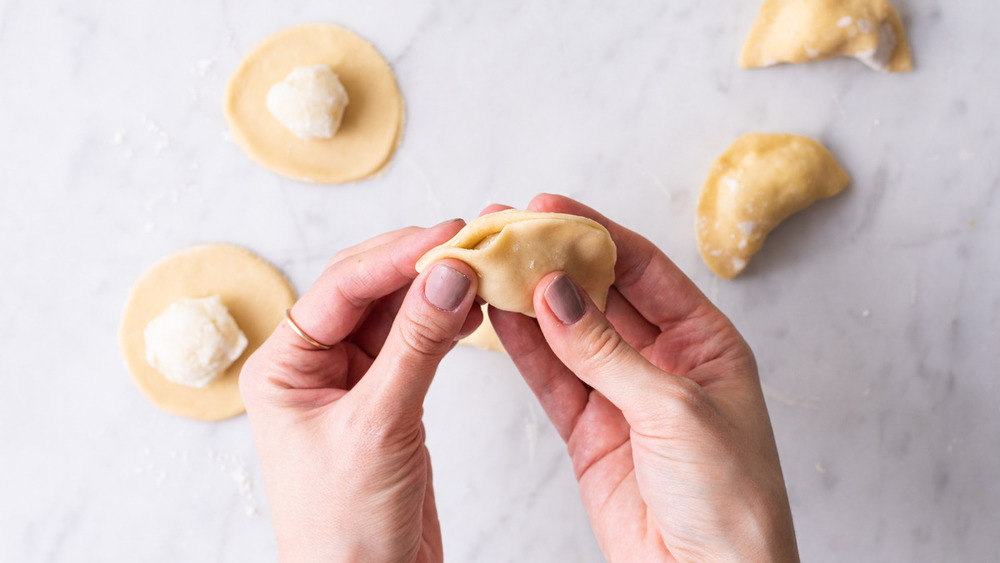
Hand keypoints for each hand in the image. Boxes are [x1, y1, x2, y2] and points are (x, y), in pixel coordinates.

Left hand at [240, 221, 479, 562]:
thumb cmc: (347, 526)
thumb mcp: (380, 426)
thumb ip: (416, 344)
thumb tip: (449, 273)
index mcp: (283, 367)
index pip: (340, 288)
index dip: (395, 255)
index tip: (449, 235)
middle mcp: (313, 367)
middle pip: (366, 291)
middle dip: (417, 265)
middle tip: (471, 243)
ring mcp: (351, 382)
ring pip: (394, 314)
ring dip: (435, 291)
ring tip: (480, 271)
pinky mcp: (387, 400)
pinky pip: (414, 344)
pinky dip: (444, 325)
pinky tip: (472, 311)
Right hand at [491, 195, 798, 561]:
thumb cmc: (730, 499)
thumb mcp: (674, 409)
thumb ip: (606, 350)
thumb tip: (557, 291)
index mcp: (706, 342)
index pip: (645, 269)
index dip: (597, 233)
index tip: (550, 208)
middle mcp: (663, 362)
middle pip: (601, 295)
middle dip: (556, 261)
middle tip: (508, 230)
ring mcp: (622, 396)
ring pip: (568, 335)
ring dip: (530, 301)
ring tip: (489, 265)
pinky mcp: (589, 432)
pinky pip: (552, 379)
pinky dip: (523, 350)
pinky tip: (497, 317)